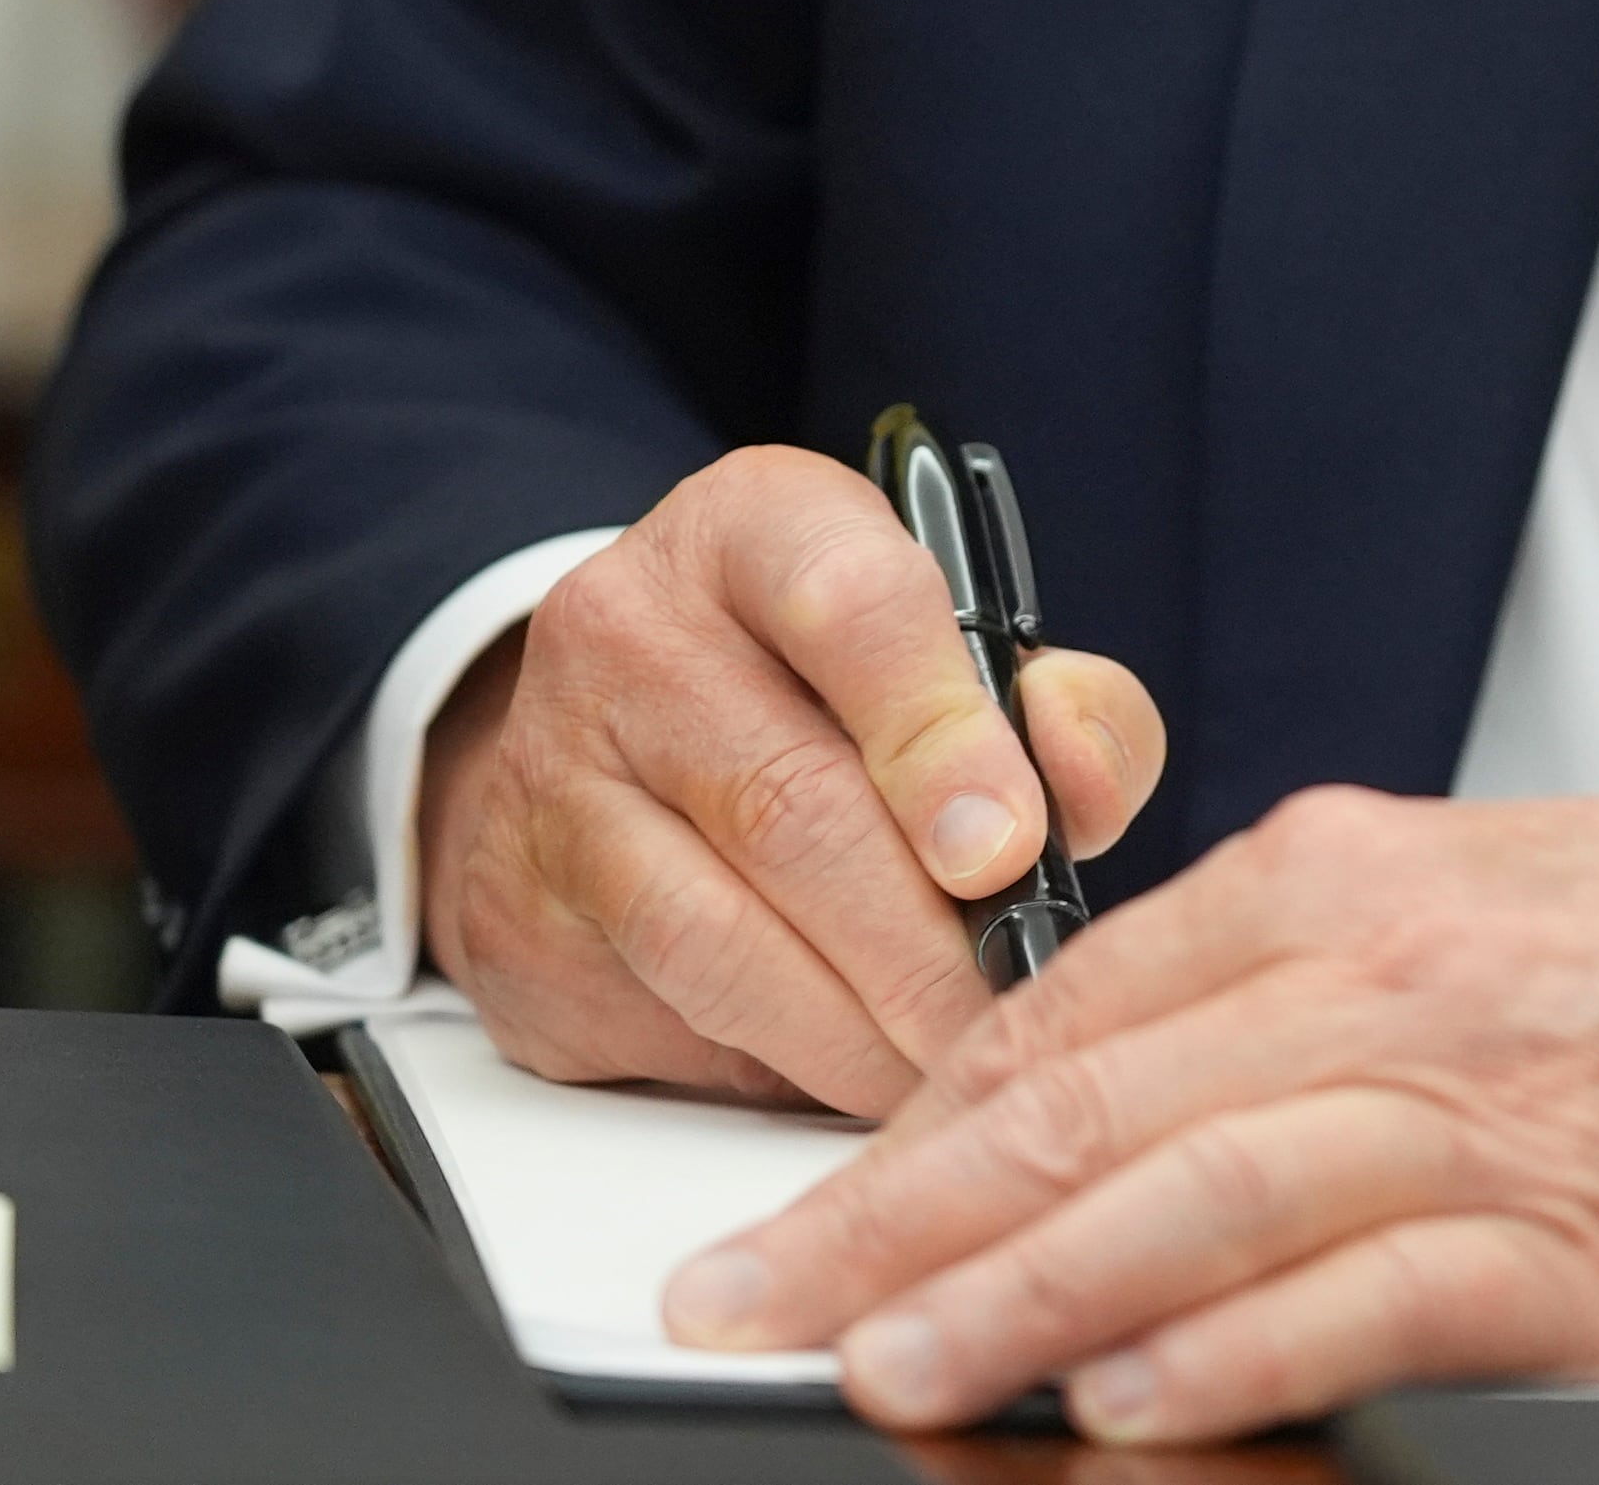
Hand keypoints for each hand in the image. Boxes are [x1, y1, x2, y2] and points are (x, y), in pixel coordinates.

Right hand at [421, 444, 1166, 1116]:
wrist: (619, 732)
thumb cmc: (837, 693)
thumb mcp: (964, 649)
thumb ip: (1066, 708)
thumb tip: (1083, 791)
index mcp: (758, 529)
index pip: (852, 606)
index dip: (940, 738)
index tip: (1007, 850)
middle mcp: (629, 632)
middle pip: (784, 803)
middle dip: (918, 941)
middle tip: (1005, 1012)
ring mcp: (554, 777)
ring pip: (710, 935)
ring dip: (850, 1030)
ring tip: (945, 1065)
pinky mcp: (515, 916)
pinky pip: (659, 1013)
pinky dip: (773, 1062)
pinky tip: (849, 1070)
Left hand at [661, 767, 1598, 1441]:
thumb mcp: (1489, 903)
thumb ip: (1301, 989)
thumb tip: (1093, 1108)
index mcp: (1362, 877)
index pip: (1072, 1009)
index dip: (903, 1129)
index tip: (786, 1222)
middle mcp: (1410, 972)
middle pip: (1097, 1099)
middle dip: (897, 1220)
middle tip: (751, 1305)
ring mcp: (1509, 1108)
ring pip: (1209, 1191)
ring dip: (1025, 1291)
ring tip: (892, 1368)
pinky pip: (1383, 1295)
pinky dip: (1244, 1349)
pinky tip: (1137, 1399)